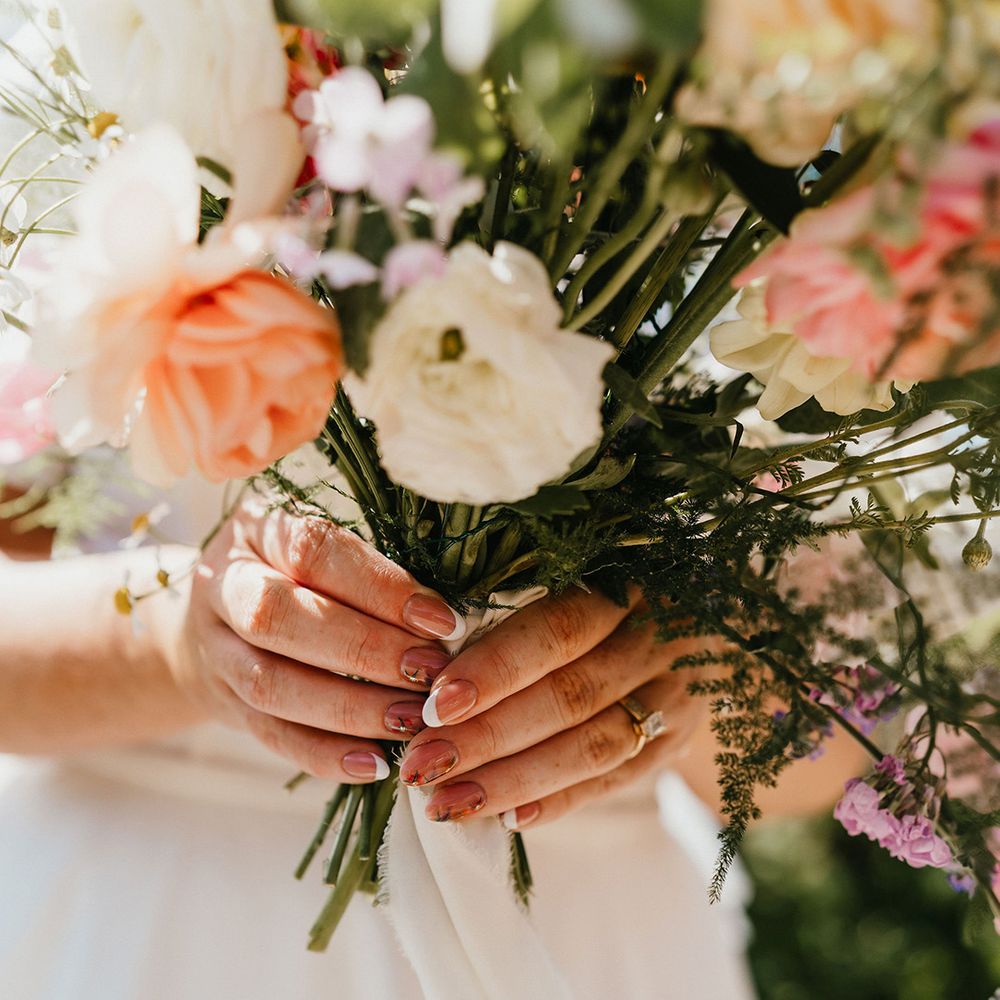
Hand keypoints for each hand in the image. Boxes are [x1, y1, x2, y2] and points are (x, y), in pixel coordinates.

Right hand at [172, 498, 464, 782]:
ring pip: (271, 684)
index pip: (313, 551)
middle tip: (430, 671)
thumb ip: (373, 564)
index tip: (441, 619)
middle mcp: (225, 584)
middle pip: (278, 617)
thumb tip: (447, 611)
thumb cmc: (298, 568)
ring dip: (349, 708)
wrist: (215, 614)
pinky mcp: (224, 703)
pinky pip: (270, 735)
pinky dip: (324, 754)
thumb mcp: (325, 544)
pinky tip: (375, 764)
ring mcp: (216, 648)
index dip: (379, 586)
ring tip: (412, 720)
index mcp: (257, 528)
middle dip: (364, 648)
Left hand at [396, 586, 710, 827]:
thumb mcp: (574, 576)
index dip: (496, 669)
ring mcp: (675, 693)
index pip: (557, 630)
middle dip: (488, 737)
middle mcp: (659, 636)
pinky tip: (509, 818)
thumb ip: (514, 606)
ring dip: (514, 780)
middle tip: (422, 765)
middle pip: (570, 696)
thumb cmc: (601, 595)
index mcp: (623, 582)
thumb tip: (427, 661)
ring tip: (447, 802)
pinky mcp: (678, 740)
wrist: (693, 620)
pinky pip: (616, 779)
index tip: (435, 703)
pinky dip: (561, 800)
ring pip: (592, 746)